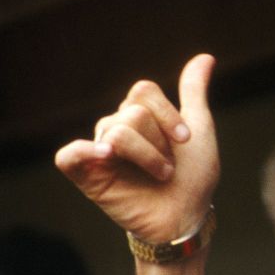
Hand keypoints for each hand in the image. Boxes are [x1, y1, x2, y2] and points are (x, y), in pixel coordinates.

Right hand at [55, 54, 218, 242]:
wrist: (187, 216)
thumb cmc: (194, 176)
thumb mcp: (200, 129)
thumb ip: (194, 93)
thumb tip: (205, 57)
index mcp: (139, 114)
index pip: (143, 91)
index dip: (167, 115)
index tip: (185, 140)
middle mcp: (116, 127)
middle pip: (133, 114)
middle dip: (160, 144)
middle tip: (168, 167)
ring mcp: (99, 150)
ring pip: (116, 132)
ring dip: (147, 157)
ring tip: (159, 176)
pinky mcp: (86, 175)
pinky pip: (69, 154)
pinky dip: (83, 152)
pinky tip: (105, 156)